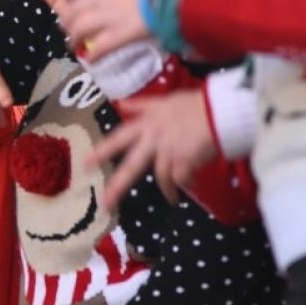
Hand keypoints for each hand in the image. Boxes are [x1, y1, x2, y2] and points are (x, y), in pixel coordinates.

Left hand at [48, 0, 158, 61]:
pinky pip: (99, 48)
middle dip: (66, 21)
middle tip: (69, 28)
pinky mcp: (119, 35)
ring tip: (74, 45)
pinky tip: (91, 60)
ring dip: (73, 39)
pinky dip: (93, 55)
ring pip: (79, 30)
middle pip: (71, 10)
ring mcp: (106, 17)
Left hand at [86, 91, 218, 208]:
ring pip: (160, 178)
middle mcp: (154, 139)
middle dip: (118, 186)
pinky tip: (192, 185)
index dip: (102, 150)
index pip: (119, 137)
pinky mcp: (184, 162)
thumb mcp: (166, 101)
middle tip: (106, 203)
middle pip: (132, 166)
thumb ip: (143, 106)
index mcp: (147, 123)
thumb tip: (121, 104)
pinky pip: (181, 180)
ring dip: (167, 190)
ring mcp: (168, 152)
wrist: (220, 110)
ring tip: (172, 199)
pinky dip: (186, 184)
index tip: (85, 164)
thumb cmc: (197, 103)